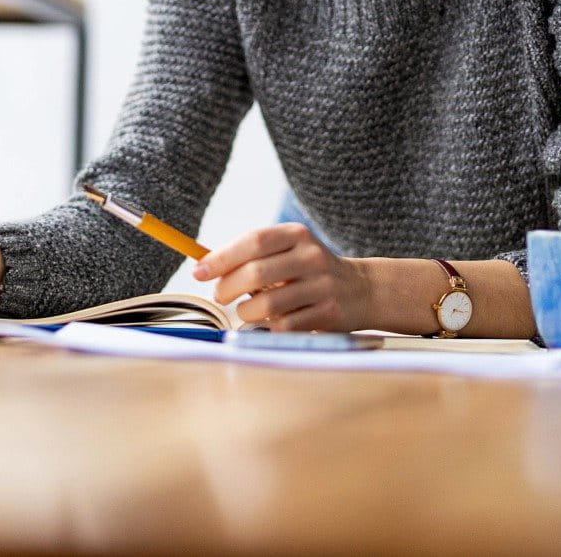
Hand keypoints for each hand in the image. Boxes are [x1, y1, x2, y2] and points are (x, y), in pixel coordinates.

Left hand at [193, 224, 370, 331]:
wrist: (361, 290)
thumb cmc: (307, 269)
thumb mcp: (287, 250)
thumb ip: (251, 255)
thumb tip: (204, 265)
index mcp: (296, 235)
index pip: (252, 241)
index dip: (221, 257)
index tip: (198, 271)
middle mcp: (311, 257)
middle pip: (256, 273)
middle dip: (227, 287)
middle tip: (219, 296)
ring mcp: (321, 286)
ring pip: (267, 304)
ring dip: (246, 311)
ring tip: (245, 310)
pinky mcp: (328, 314)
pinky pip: (284, 326)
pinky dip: (268, 326)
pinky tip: (270, 321)